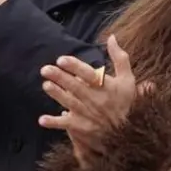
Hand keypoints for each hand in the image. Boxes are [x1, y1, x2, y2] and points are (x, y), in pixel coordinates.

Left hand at [37, 36, 151, 166]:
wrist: (129, 133)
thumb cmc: (125, 102)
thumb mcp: (127, 79)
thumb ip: (119, 58)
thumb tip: (112, 37)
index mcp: (106, 87)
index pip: (89, 75)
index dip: (75, 67)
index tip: (61, 59)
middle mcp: (96, 100)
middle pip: (76, 87)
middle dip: (60, 78)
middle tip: (45, 69)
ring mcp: (88, 114)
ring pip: (70, 103)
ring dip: (57, 95)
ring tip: (45, 85)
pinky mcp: (82, 127)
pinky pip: (66, 125)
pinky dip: (54, 123)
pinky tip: (42, 120)